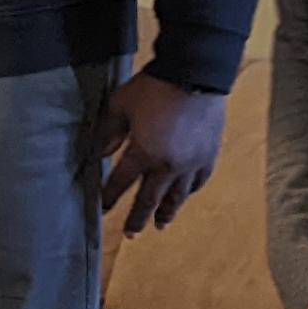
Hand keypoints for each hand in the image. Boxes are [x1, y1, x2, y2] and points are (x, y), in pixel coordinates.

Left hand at [95, 72, 227, 234]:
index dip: (110, 197)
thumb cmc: (153, 89)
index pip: (121, 182)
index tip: (103, 210)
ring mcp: (192, 162)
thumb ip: (107, 133)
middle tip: (132, 234)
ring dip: (167, 211)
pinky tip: (186, 196)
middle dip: (139, 217)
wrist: (195, 74)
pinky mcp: (209, 154)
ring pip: (178, 195)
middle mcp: (168, 165)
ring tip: (161, 225)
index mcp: (143, 154)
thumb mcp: (119, 106)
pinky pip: (199, 180)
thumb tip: (98, 154)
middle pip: (150, 198)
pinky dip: (190, 191)